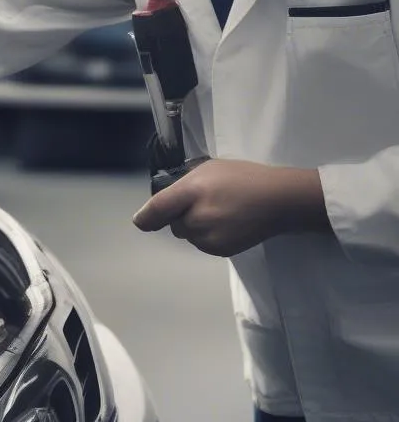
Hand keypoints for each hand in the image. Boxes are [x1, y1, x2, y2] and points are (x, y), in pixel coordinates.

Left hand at [132, 158, 329, 256]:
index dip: (146, 217)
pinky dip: (208, 236)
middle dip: (181, 215)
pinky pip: (202, 243)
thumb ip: (183, 186)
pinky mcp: (221, 251)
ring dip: (195, 226)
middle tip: (205, 201)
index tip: (140, 222)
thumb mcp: (209, 169)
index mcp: (192, 192)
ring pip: (188, 235)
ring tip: (221, 211)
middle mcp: (196, 218)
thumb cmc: (244, 178)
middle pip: (173, 224)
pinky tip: (228, 223)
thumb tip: (165, 205)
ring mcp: (209, 238)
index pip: (158, 209)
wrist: (281, 200)